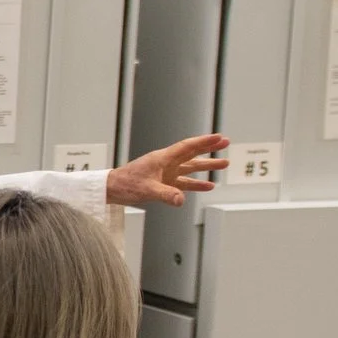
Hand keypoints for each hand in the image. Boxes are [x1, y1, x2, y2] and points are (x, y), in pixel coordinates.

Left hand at [106, 134, 228, 207]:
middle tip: (226, 143)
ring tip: (223, 164)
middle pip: (192, 154)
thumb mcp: (146, 190)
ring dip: (206, 166)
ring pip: (190, 168)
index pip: (187, 147)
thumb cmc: (125, 185)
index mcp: (162, 159)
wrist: (112, 189)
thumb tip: (181, 200)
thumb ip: (165, 194)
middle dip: (209, 149)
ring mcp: (165, 173)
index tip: (219, 138)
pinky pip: (184, 183)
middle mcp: (166, 163)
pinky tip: (208, 186)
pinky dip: (196, 184)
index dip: (204, 142)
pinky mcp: (163, 183)